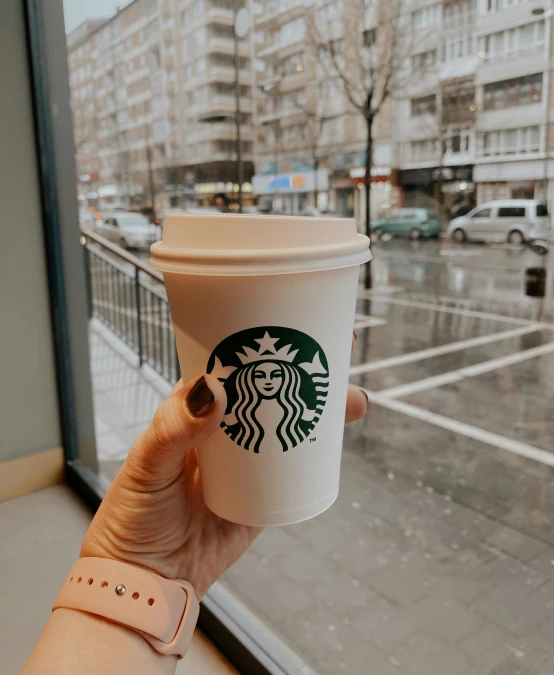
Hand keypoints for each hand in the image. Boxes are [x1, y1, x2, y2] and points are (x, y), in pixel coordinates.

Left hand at [81, 371, 367, 598]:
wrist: (146, 581)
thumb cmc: (132, 519)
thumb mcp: (146, 466)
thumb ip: (174, 428)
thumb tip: (215, 389)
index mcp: (191, 413)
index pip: (229, 368)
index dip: (257, 345)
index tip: (287, 326)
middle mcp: (222, 433)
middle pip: (269, 391)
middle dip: (303, 372)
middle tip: (339, 355)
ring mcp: (246, 465)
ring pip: (289, 425)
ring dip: (321, 409)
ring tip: (352, 399)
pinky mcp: (264, 497)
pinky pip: (296, 470)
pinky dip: (319, 454)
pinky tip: (339, 440)